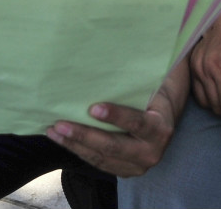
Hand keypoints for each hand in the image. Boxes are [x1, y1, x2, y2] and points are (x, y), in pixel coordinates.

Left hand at [46, 67, 184, 177]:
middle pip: (112, 146)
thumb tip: (118, 50)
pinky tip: (62, 140)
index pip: (137, 123)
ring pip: (101, 157)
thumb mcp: (153, 87)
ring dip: (74, 144)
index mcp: (160, 129)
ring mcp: (137, 166)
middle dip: (84, 135)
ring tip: (55, 131)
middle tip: (61, 124)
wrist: (164, 121)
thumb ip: (139, 79)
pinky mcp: (124, 170)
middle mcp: (151, 152)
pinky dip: (78, 151)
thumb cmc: (153, 96)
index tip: (93, 108)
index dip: (116, 116)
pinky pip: (98, 163)